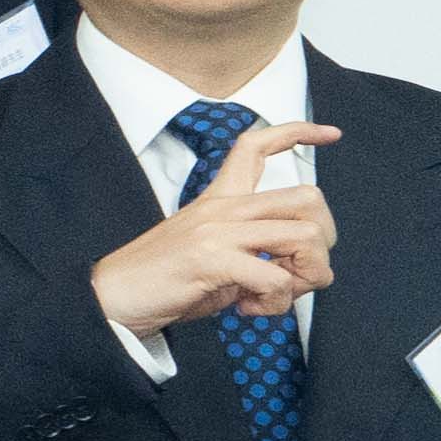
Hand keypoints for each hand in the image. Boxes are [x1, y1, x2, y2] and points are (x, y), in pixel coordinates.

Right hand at [93, 118, 341, 336]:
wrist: (110, 297)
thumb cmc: (162, 281)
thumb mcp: (214, 255)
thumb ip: (253, 252)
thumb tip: (296, 272)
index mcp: (218, 199)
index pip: (256, 145)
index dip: (300, 132)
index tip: (330, 135)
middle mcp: (221, 207)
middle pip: (307, 197)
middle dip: (323, 240)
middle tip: (299, 271)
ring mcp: (217, 232)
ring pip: (304, 236)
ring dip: (306, 275)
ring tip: (277, 295)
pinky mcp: (211, 261)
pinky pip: (276, 278)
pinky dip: (275, 303)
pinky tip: (250, 309)